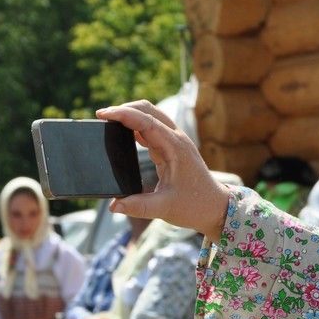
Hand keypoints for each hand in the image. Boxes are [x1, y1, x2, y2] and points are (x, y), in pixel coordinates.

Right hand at [97, 100, 229, 241]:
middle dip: (125, 109)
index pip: (146, 121)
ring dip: (131, 115)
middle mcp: (177, 139)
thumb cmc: (195, 207)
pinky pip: (153, 128)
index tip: (102, 114)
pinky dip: (137, 126)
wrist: (216, 207)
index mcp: (175, 148)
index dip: (123, 114)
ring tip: (108, 123)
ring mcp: (176, 141)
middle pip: (149, 110)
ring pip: (151, 116)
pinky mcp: (173, 147)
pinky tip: (123, 134)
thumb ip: (137, 206)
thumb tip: (113, 205)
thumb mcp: (164, 209)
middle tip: (102, 116)